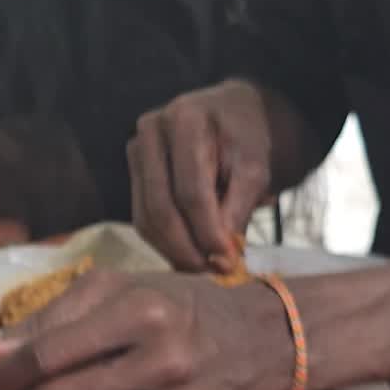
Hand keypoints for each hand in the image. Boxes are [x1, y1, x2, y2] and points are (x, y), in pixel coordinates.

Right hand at [129, 79, 273, 271]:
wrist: (233, 115)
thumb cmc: (248, 139)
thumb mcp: (256, 169)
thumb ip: (239, 209)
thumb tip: (221, 258)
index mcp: (185, 120)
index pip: (191, 191)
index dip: (208, 232)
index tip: (228, 262)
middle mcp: (150, 132)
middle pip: (161, 208)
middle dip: (187, 249)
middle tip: (212, 274)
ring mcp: (136, 152)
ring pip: (146, 218)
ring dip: (174, 251)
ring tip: (204, 269)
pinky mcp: (133, 173)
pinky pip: (142, 218)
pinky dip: (165, 243)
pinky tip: (189, 255)